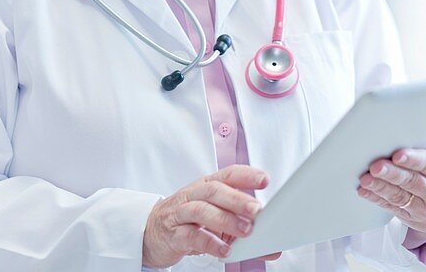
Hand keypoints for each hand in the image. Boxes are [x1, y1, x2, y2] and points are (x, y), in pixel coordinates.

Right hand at [142, 164, 282, 266]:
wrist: (151, 233)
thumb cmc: (189, 222)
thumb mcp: (217, 222)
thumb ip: (243, 230)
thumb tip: (274, 247)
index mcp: (206, 185)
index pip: (228, 174)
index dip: (246, 175)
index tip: (265, 180)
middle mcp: (193, 195)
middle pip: (215, 190)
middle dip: (238, 199)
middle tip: (257, 211)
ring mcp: (181, 213)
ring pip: (202, 210)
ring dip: (225, 220)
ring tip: (245, 231)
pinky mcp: (173, 233)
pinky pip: (190, 235)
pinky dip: (209, 242)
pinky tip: (224, 250)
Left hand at [357, 135, 425, 239]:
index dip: (416, 160)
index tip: (398, 154)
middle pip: (413, 181)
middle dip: (392, 173)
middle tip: (376, 165)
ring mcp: (425, 208)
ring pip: (400, 196)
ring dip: (381, 186)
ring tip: (366, 178)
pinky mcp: (410, 216)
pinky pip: (391, 207)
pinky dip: (377, 198)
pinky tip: (365, 190)